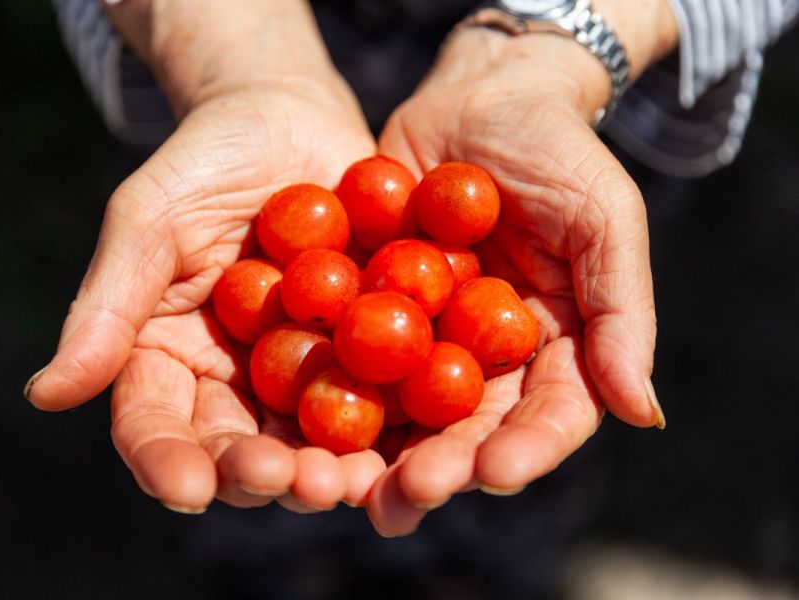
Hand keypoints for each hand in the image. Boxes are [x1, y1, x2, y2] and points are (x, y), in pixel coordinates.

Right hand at [26, 0, 382, 512]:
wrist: (289, 119)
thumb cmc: (203, 161)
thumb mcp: (147, 220)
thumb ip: (108, 306)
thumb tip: (44, 395)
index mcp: (169, 358)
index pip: (156, 424)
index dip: (167, 460)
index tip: (188, 487)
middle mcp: (233, 380)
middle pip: (237, 449)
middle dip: (259, 477)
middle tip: (288, 483)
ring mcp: (301, 372)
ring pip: (308, 441)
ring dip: (327, 471)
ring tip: (349, 482)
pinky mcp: (362, 353)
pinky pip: (376, 396)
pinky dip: (390, 426)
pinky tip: (409, 443)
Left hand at [366, 18, 675, 535]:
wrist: (479, 98)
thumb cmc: (558, 151)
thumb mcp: (605, 218)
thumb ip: (621, 311)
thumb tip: (645, 414)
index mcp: (552, 347)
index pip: (548, 415)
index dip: (528, 448)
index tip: (499, 473)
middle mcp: (486, 357)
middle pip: (466, 430)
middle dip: (441, 467)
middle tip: (408, 497)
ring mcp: (425, 338)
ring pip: (401, 410)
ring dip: (376, 452)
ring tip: (347, 486)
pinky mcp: (371, 310)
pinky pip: (349, 353)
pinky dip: (328, 384)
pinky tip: (299, 416)